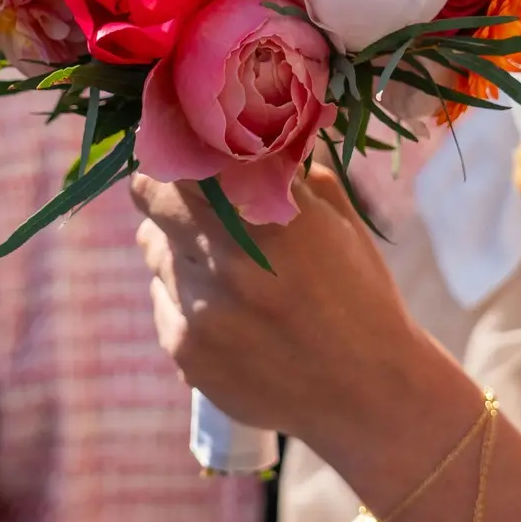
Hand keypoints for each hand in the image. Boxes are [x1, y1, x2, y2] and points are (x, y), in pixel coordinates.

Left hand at [132, 165, 472, 478]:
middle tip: (190, 199)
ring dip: (177, 247)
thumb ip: (284, 171)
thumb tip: (239, 128)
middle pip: (149, 197)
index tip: (186, 153)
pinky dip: (186, 299)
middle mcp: (229, 260)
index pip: (181, 159)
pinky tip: (232, 315)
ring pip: (152, 250)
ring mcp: (202, 310)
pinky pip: (163, 301)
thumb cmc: (360, 294)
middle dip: (165, 192)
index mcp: (272, 216)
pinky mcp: (186, 352)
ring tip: (227, 269)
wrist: (370, 393)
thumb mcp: (336, 219)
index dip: (178, 152)